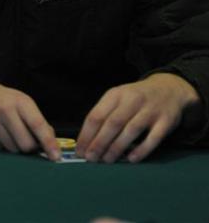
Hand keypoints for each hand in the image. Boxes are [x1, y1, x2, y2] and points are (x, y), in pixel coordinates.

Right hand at [0, 75, 59, 160]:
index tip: (55, 156)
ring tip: (5, 131)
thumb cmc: (1, 99)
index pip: (37, 124)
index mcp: (19, 100)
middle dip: (28, 148)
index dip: (48, 142)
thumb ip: (35, 120)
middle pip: (25, 144)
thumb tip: (51, 142)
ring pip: (10, 149)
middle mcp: (3, 108)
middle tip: (24, 141)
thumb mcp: (20, 102)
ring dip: (11, 146)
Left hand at [76, 73, 201, 162]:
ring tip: (107, 160)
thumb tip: (87, 140)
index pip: (96, 115)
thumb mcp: (118, 98)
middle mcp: (132, 100)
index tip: (80, 150)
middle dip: (99, 143)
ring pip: (130, 130)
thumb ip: (104, 114)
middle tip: (91, 158)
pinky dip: (141, 150)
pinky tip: (131, 159)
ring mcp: (150, 110)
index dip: (86, 134)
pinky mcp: (165, 121)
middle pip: (112, 123)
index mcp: (116, 94)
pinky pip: (153, 138)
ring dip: (117, 148)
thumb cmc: (136, 98)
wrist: (168, 88)